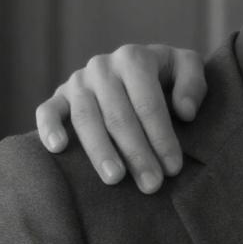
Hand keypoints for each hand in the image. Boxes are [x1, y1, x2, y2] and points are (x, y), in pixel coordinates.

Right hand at [35, 44, 206, 192]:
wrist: (140, 65)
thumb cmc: (169, 74)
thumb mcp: (188, 67)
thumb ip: (193, 84)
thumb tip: (185, 112)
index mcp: (134, 58)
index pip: (148, 104)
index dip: (161, 138)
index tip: (173, 168)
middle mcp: (102, 67)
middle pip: (118, 116)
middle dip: (136, 153)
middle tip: (151, 184)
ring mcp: (78, 81)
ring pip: (85, 118)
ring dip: (100, 151)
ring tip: (115, 179)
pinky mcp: (59, 95)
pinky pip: (47, 111)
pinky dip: (49, 128)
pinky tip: (59, 149)